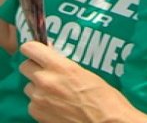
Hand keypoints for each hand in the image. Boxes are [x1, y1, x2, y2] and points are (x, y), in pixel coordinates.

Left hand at [20, 42, 146, 122]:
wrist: (104, 122)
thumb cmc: (102, 96)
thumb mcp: (83, 72)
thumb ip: (63, 64)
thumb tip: (51, 58)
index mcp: (59, 66)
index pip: (30, 48)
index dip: (33, 48)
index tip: (38, 50)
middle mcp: (45, 81)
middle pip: (25, 66)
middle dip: (34, 66)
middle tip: (47, 70)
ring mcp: (39, 100)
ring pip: (28, 86)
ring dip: (37, 86)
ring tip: (54, 90)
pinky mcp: (37, 115)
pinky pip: (32, 103)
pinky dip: (40, 103)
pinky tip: (55, 104)